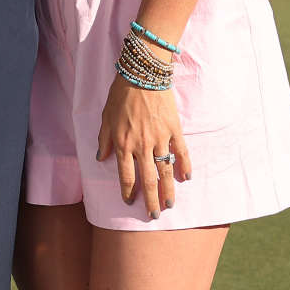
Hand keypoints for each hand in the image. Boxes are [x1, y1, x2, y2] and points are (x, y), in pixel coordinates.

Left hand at [96, 74, 190, 217]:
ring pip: (165, 170)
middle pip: (148, 179)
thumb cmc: (120, 94)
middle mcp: (142, 145)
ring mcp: (160, 138)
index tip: (130, 201)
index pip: (126, 175)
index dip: (128, 190)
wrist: (142, 73)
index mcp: (124, 143)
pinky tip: (186, 178)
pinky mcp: (174, 129)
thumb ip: (104, 139)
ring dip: (167, 190)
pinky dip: (185, 165)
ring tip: (169, 205)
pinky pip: (181, 151)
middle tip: (154, 215)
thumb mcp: (105, 116)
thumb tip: (102, 158)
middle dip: (150, 199)